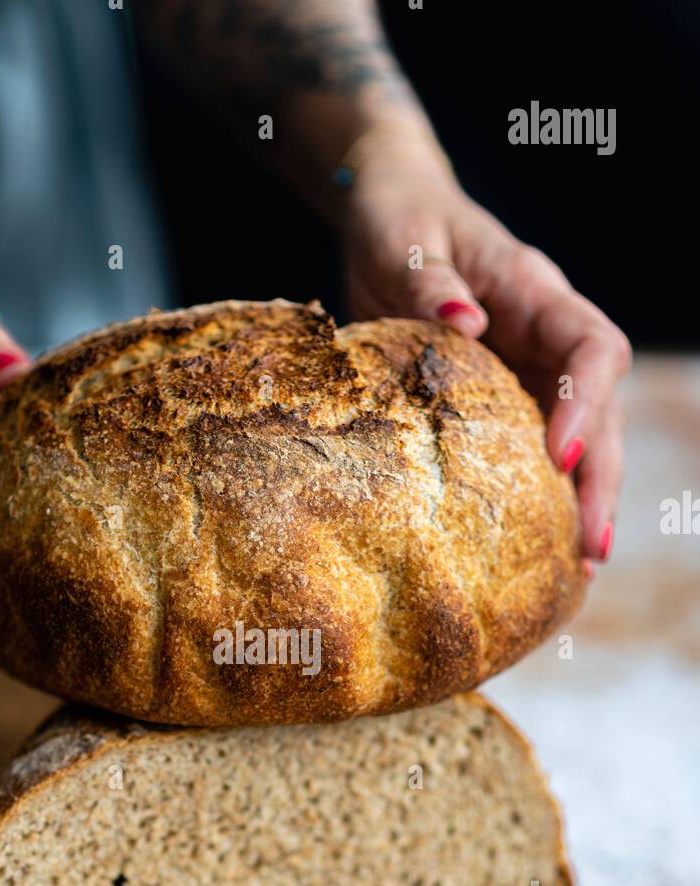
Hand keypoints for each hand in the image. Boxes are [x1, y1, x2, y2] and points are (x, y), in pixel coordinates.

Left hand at [341, 131, 631, 563]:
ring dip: (582, 499)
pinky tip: (540, 545)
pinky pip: (534, 449)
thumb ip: (431, 283)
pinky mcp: (504, 397)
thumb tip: (466, 322)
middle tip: (591, 546)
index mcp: (533, 291)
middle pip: (600, 409)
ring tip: (580, 565)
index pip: (591, 345)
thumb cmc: (399, 221)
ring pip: (579, 437)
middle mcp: (545, 334)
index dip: (586, 399)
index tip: (559, 452)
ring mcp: (531, 367)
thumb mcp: (404, 241)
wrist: (391, 214)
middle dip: (599, 477)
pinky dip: (542, 496)